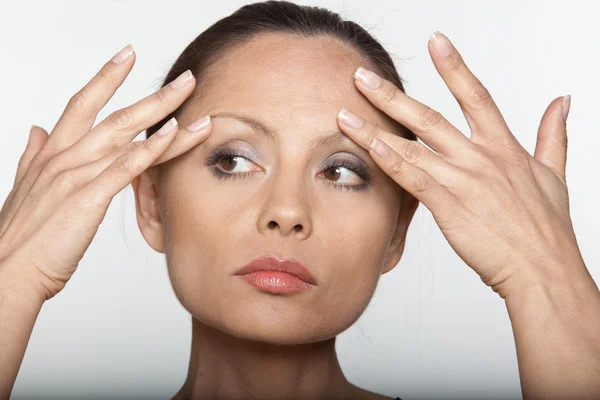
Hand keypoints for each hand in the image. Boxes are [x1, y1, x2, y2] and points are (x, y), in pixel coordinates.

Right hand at [0, 44, 211, 300]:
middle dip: (154, 95)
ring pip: (127, 135)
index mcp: (51, 153)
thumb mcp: (25, 187)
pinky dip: (151, 148)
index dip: (105, 78)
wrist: (7, 272)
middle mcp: (64, 157)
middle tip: (185, 79)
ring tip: (193, 99)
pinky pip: (126, 166)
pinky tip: (174, 133)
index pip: (81, 104)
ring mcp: (76, 174)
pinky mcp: (87, 197)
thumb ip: (33, 155)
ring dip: (164, 115)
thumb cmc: (21, 236)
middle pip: (115, 115)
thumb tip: (35, 130)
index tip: (127, 56)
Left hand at [336, 31, 585, 298]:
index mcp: (504, 147)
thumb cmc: (546, 229)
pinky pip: (413, 179)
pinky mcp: (450, 206)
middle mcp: (480, 157)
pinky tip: (370, 147)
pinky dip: (391, 161)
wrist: (543, 270)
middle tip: (361, 76)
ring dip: (375, 128)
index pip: (475, 95)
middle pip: (429, 116)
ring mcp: (463, 180)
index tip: (436, 41)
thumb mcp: (555, 174)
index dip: (454, 66)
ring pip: (412, 145)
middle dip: (391, 95)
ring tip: (345, 113)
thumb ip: (554, 133)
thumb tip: (562, 101)